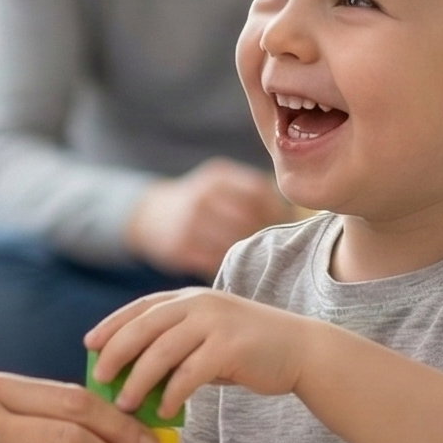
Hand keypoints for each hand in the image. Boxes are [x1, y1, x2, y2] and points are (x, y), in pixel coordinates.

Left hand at [87, 288, 330, 411]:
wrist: (301, 350)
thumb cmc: (248, 351)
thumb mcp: (208, 338)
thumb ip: (176, 347)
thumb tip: (132, 376)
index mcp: (190, 298)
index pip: (141, 307)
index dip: (112, 324)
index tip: (89, 344)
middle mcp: (199, 304)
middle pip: (144, 326)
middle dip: (116, 352)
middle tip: (98, 377)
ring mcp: (215, 323)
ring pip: (162, 351)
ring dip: (138, 379)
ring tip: (123, 404)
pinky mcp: (230, 348)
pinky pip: (189, 374)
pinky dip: (172, 394)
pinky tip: (163, 412)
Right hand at [124, 159, 294, 278]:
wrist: (150, 216)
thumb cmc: (199, 201)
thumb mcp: (219, 182)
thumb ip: (250, 191)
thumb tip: (292, 214)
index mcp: (217, 177)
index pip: (259, 193)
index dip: (277, 211)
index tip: (284, 224)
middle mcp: (203, 198)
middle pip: (250, 219)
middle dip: (265, 233)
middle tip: (273, 245)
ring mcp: (190, 224)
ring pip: (236, 243)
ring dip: (250, 252)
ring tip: (257, 257)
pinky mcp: (181, 250)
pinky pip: (218, 261)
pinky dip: (230, 264)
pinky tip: (235, 264)